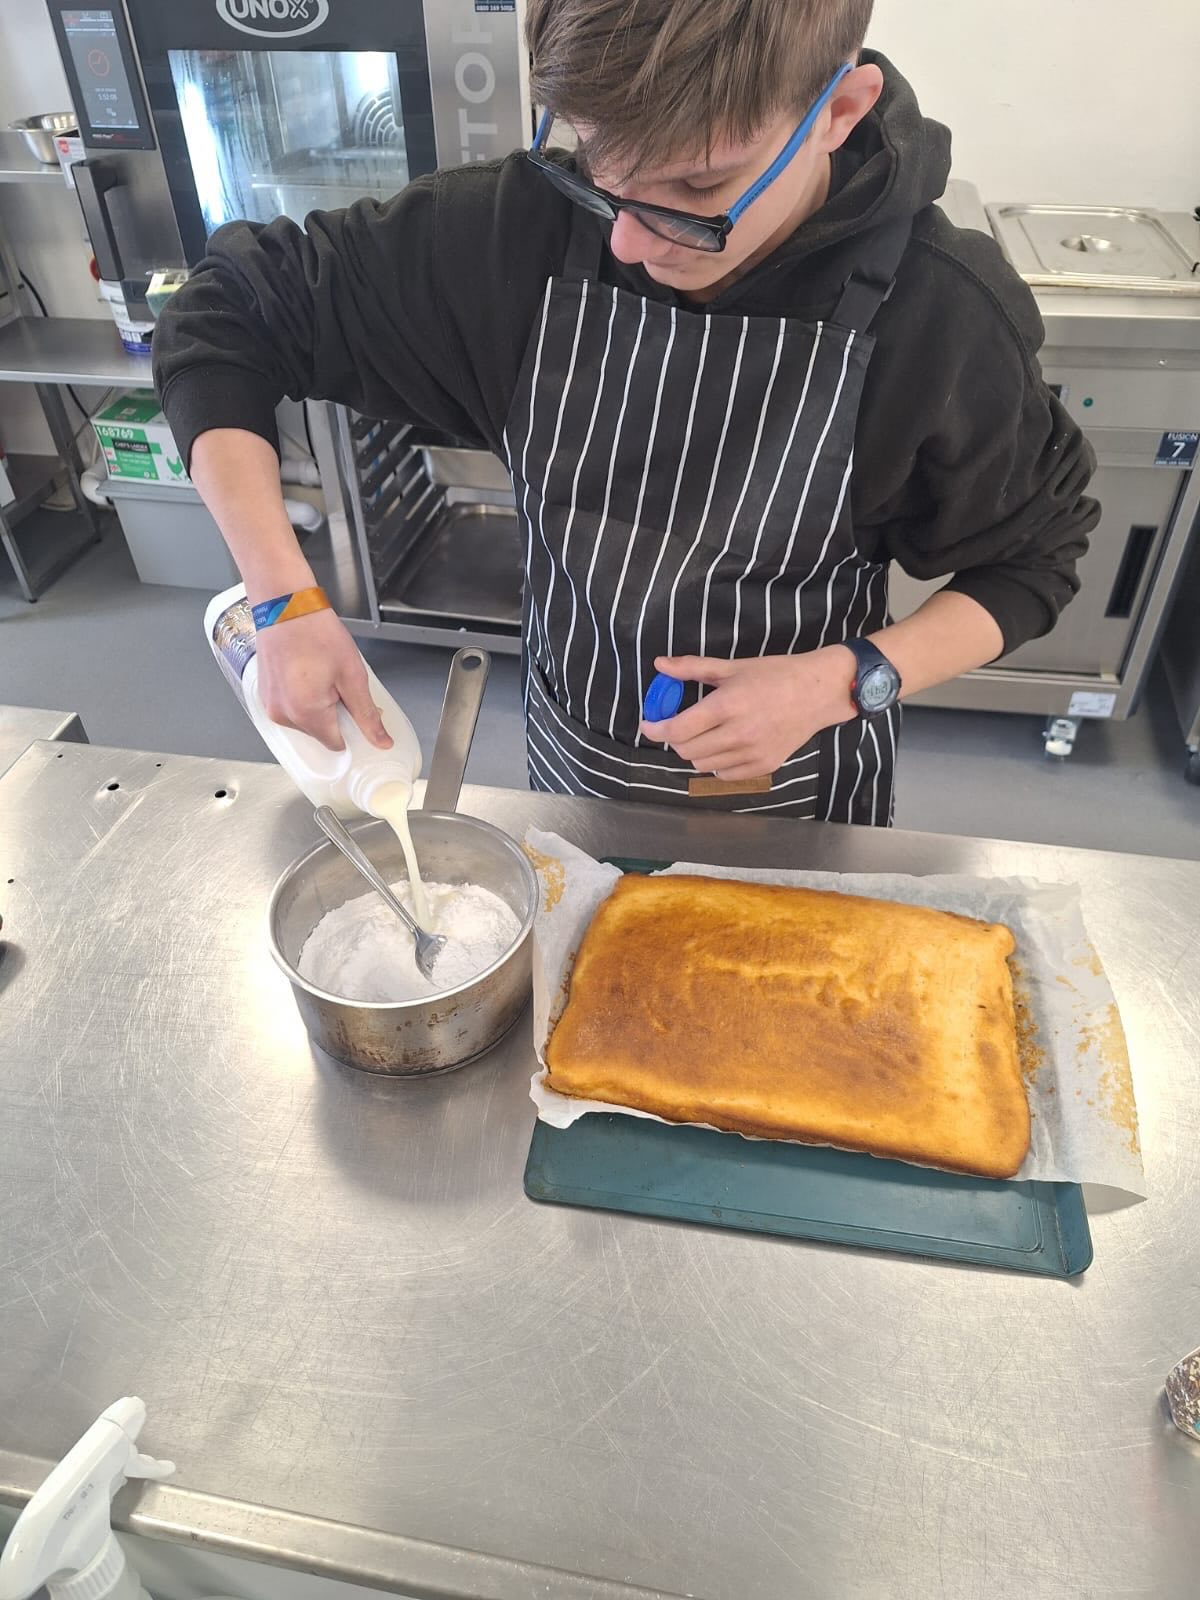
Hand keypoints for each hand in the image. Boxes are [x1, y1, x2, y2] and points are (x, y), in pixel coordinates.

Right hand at [254, 608, 391, 752]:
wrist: (285, 605)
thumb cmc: (315, 632)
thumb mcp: (352, 676)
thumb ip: (366, 715)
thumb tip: (380, 741)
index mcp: (305, 714)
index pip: (336, 744)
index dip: (352, 728)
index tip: (357, 708)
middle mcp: (282, 714)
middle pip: (320, 732)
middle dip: (334, 714)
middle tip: (340, 682)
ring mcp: (269, 704)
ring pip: (305, 720)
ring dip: (317, 705)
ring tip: (320, 673)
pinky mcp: (264, 693)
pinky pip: (290, 706)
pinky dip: (302, 696)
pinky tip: (307, 672)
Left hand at [641, 650, 855, 780]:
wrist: (818, 692)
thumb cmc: (776, 675)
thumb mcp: (733, 667)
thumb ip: (693, 668)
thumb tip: (659, 664)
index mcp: (727, 706)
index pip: (678, 729)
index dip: (656, 729)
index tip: (649, 724)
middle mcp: (738, 734)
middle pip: (686, 751)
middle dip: (675, 738)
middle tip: (681, 724)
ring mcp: (752, 753)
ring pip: (702, 765)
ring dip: (695, 750)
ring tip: (705, 733)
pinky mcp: (764, 766)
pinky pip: (724, 774)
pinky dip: (716, 763)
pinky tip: (724, 745)